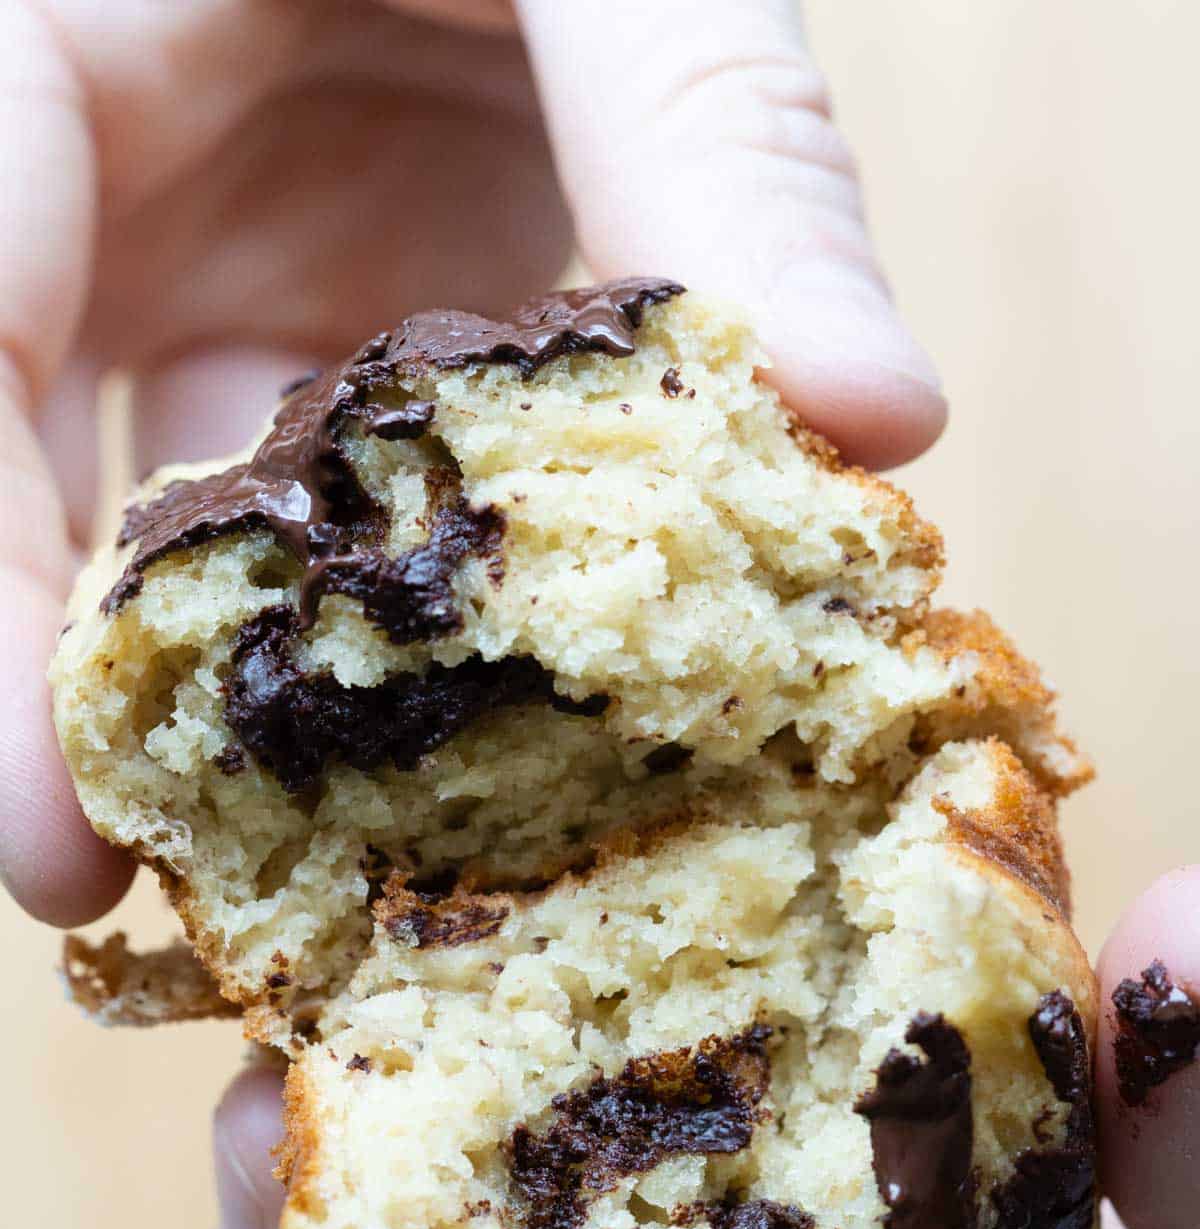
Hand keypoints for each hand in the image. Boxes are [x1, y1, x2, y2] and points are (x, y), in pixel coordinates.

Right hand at [2, 0, 943, 927]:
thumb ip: (716, 130)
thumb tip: (872, 427)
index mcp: (47, 41)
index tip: (49, 847)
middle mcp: (103, 175)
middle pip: (27, 465)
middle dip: (71, 685)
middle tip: (124, 902)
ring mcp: (214, 246)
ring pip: (170, 496)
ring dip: (246, 668)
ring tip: (306, 862)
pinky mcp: (321, 292)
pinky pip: (316, 473)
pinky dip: (390, 593)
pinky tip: (477, 710)